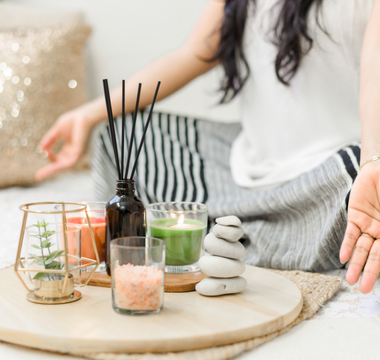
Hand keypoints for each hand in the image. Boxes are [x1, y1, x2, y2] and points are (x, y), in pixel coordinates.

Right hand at [35, 107, 93, 180]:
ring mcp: (78, 153)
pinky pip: (70, 162)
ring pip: (64, 165)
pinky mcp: (80, 151)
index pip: (60, 159)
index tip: (44, 152)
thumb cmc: (73, 120)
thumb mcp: (57, 131)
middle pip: (61, 165)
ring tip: (41, 175)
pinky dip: (60, 165)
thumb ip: (50, 140)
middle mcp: (74, 153)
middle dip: (50, 169)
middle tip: (38, 176)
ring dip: (53, 170)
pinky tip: (52, 167)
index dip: (50, 158)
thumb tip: (41, 149)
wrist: (84, 115)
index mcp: (70, 148)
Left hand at [340, 162, 379, 292]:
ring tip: (350, 280)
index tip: (378, 286)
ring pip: (362, 249)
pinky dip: (348, 246)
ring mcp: (369, 226)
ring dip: (356, 264)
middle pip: (376, 257)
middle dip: (369, 274)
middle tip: (363, 290)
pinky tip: (343, 259)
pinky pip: (351, 234)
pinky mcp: (356, 217)